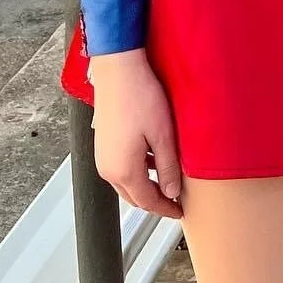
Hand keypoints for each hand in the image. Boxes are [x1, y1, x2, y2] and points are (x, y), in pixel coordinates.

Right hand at [88, 50, 183, 215]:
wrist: (118, 71)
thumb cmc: (140, 97)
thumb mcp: (162, 135)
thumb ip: (167, 167)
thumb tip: (171, 192)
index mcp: (123, 171)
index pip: (147, 202)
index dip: (165, 209)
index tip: (180, 212)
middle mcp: (108, 169)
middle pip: (134, 196)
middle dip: (155, 201)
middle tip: (175, 200)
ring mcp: (103, 157)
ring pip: (127, 182)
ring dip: (145, 185)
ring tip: (168, 180)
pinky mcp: (103, 144)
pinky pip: (121, 168)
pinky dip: (137, 171)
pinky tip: (152, 160)